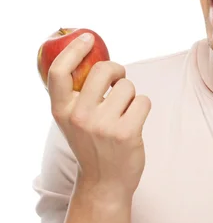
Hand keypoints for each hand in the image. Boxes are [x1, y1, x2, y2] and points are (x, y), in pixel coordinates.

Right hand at [47, 34, 151, 199]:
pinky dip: (143, 107)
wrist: (104, 183)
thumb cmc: (91, 144)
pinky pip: (143, 100)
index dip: (73, 50)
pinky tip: (134, 123)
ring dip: (131, 95)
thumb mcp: (72, 120)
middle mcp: (79, 116)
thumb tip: (92, 57)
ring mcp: (102, 125)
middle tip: (118, 80)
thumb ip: (77, 95)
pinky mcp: (126, 133)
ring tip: (123, 114)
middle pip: (102, 70)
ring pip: (128, 86)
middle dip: (116, 70)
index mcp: (62, 111)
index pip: (59, 72)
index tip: (87, 38)